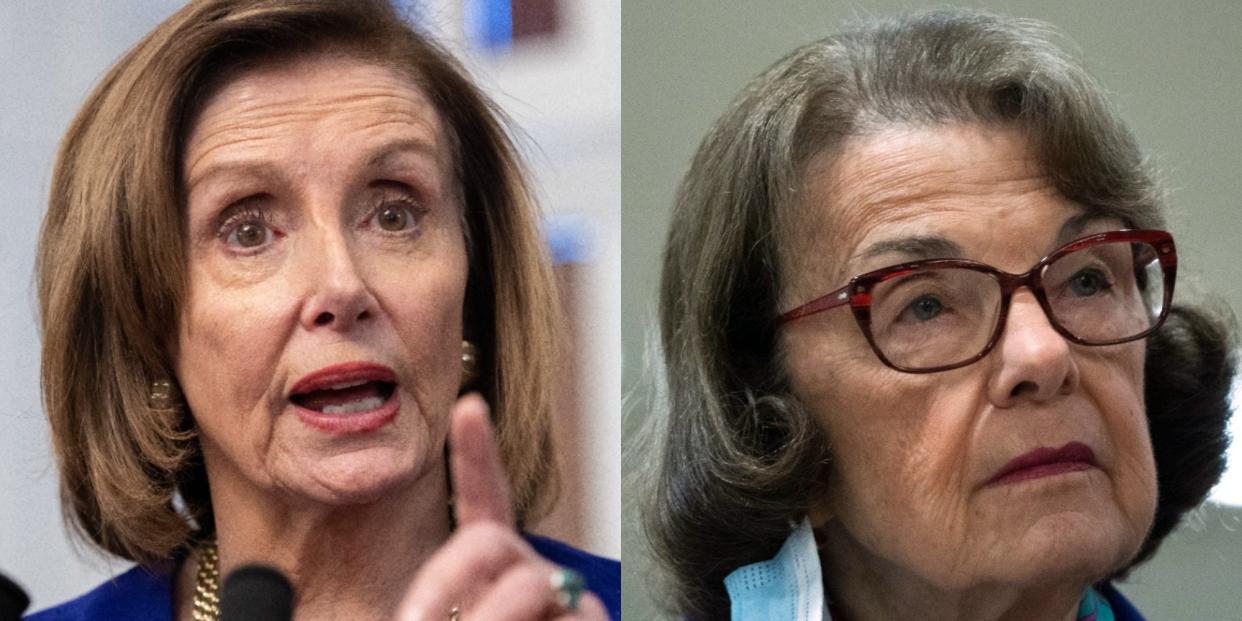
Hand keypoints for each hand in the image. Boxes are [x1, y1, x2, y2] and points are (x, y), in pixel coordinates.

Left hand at [396, 394, 607, 620]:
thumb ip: (435, 604)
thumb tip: (411, 617)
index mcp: (494, 565)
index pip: (485, 498)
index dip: (476, 454)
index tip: (469, 407)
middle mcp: (531, 571)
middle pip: (490, 541)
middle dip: (444, 580)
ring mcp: (564, 594)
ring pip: (526, 586)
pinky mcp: (590, 619)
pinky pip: (567, 618)